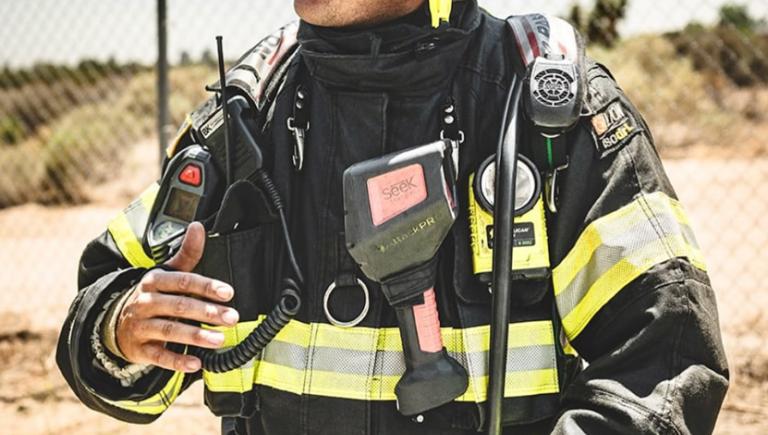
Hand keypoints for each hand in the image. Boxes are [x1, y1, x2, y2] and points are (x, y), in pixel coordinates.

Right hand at [116, 222, 238, 372]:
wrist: (114, 323)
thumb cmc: (151, 295)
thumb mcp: (165, 273)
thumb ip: (186, 254)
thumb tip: (198, 226)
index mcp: (154, 281)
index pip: (182, 282)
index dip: (206, 287)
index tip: (228, 293)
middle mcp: (145, 302)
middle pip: (179, 306)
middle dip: (207, 312)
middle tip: (232, 317)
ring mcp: (140, 326)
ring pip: (169, 330)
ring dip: (196, 336)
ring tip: (220, 339)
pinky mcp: (138, 349)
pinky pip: (158, 356)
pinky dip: (177, 361)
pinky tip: (196, 363)